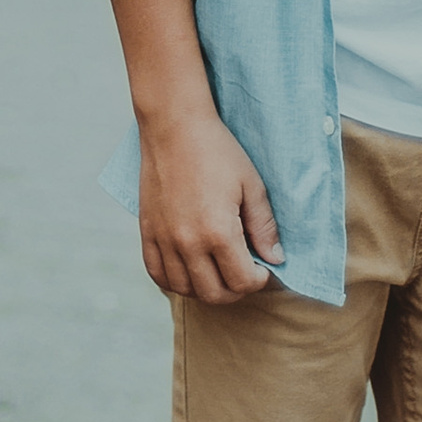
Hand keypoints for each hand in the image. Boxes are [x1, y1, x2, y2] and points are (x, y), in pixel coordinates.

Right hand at [136, 104, 284, 303]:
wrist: (174, 127)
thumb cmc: (217, 151)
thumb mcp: (251, 185)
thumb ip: (264, 226)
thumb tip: (275, 258)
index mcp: (218, 232)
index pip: (242, 282)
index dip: (258, 280)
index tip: (262, 268)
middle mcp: (188, 242)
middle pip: (214, 294)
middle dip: (236, 290)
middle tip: (243, 273)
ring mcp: (164, 239)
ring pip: (185, 289)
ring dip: (206, 288)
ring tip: (217, 272)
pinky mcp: (147, 232)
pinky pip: (157, 273)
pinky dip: (174, 280)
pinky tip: (188, 270)